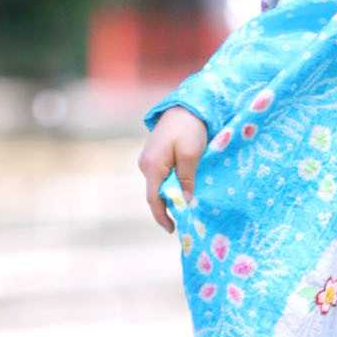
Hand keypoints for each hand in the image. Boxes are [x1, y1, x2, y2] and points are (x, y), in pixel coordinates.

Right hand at [138, 106, 207, 232]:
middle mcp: (145, 165)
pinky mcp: (155, 157)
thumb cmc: (189, 129)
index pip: (154, 199)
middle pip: (156, 194)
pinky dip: (171, 187)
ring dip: (171, 197)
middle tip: (185, 222)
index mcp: (152, 166)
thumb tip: (184, 202)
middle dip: (168, 209)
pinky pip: (162, 178)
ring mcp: (148, 161)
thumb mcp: (191, 156)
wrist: (185, 107)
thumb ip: (186, 179)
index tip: (172, 229)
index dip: (162, 216)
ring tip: (186, 209)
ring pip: (159, 186)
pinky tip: (183, 191)